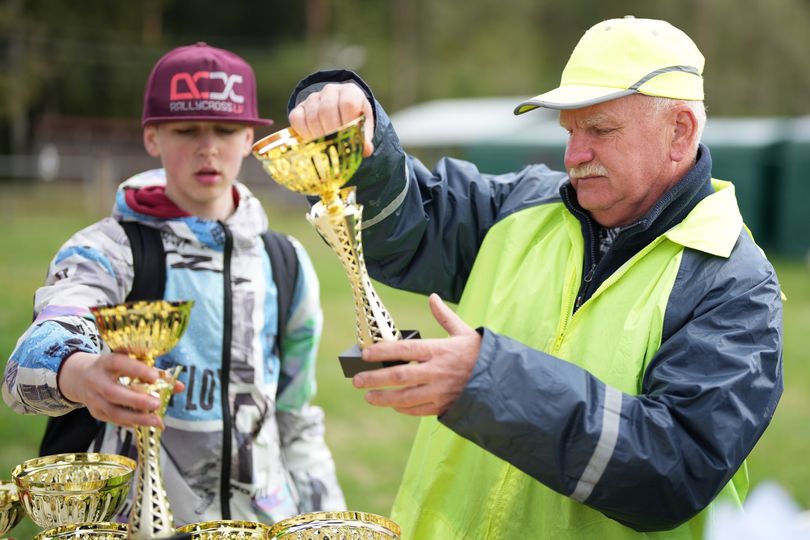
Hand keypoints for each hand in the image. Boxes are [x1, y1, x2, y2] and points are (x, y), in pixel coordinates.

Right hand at [58, 351, 184, 428]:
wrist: (80, 377)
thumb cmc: (114, 367)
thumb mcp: (128, 361)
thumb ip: (154, 371)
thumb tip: (179, 386)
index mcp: (106, 362)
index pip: (119, 363)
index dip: (137, 369)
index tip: (155, 376)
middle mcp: (96, 380)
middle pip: (113, 392)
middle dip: (136, 400)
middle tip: (157, 404)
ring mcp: (93, 398)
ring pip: (113, 411)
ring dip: (137, 418)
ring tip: (157, 421)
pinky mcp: (96, 412)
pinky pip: (114, 420)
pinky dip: (131, 423)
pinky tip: (147, 424)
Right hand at [288, 82, 374, 156]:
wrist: (339, 114)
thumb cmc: (354, 120)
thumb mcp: (362, 127)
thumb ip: (364, 137)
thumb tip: (366, 150)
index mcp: (350, 92)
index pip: (347, 104)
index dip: (347, 123)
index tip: (347, 138)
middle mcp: (331, 90)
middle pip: (327, 110)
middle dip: (331, 132)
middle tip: (335, 147)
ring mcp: (313, 97)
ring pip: (312, 116)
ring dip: (319, 135)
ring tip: (326, 147)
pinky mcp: (299, 107)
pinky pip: (297, 119)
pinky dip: (304, 133)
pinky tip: (313, 141)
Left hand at [352, 294, 481, 415]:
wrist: (503, 380)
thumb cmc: (481, 354)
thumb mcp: (464, 332)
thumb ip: (444, 316)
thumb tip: (433, 297)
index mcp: (439, 350)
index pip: (405, 350)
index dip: (383, 352)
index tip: (366, 354)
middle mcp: (437, 372)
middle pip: (398, 376)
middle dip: (374, 379)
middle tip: (357, 380)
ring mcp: (439, 391)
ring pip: (404, 397)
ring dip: (383, 398)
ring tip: (368, 397)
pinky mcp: (444, 406)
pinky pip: (418, 410)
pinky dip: (403, 408)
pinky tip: (392, 405)